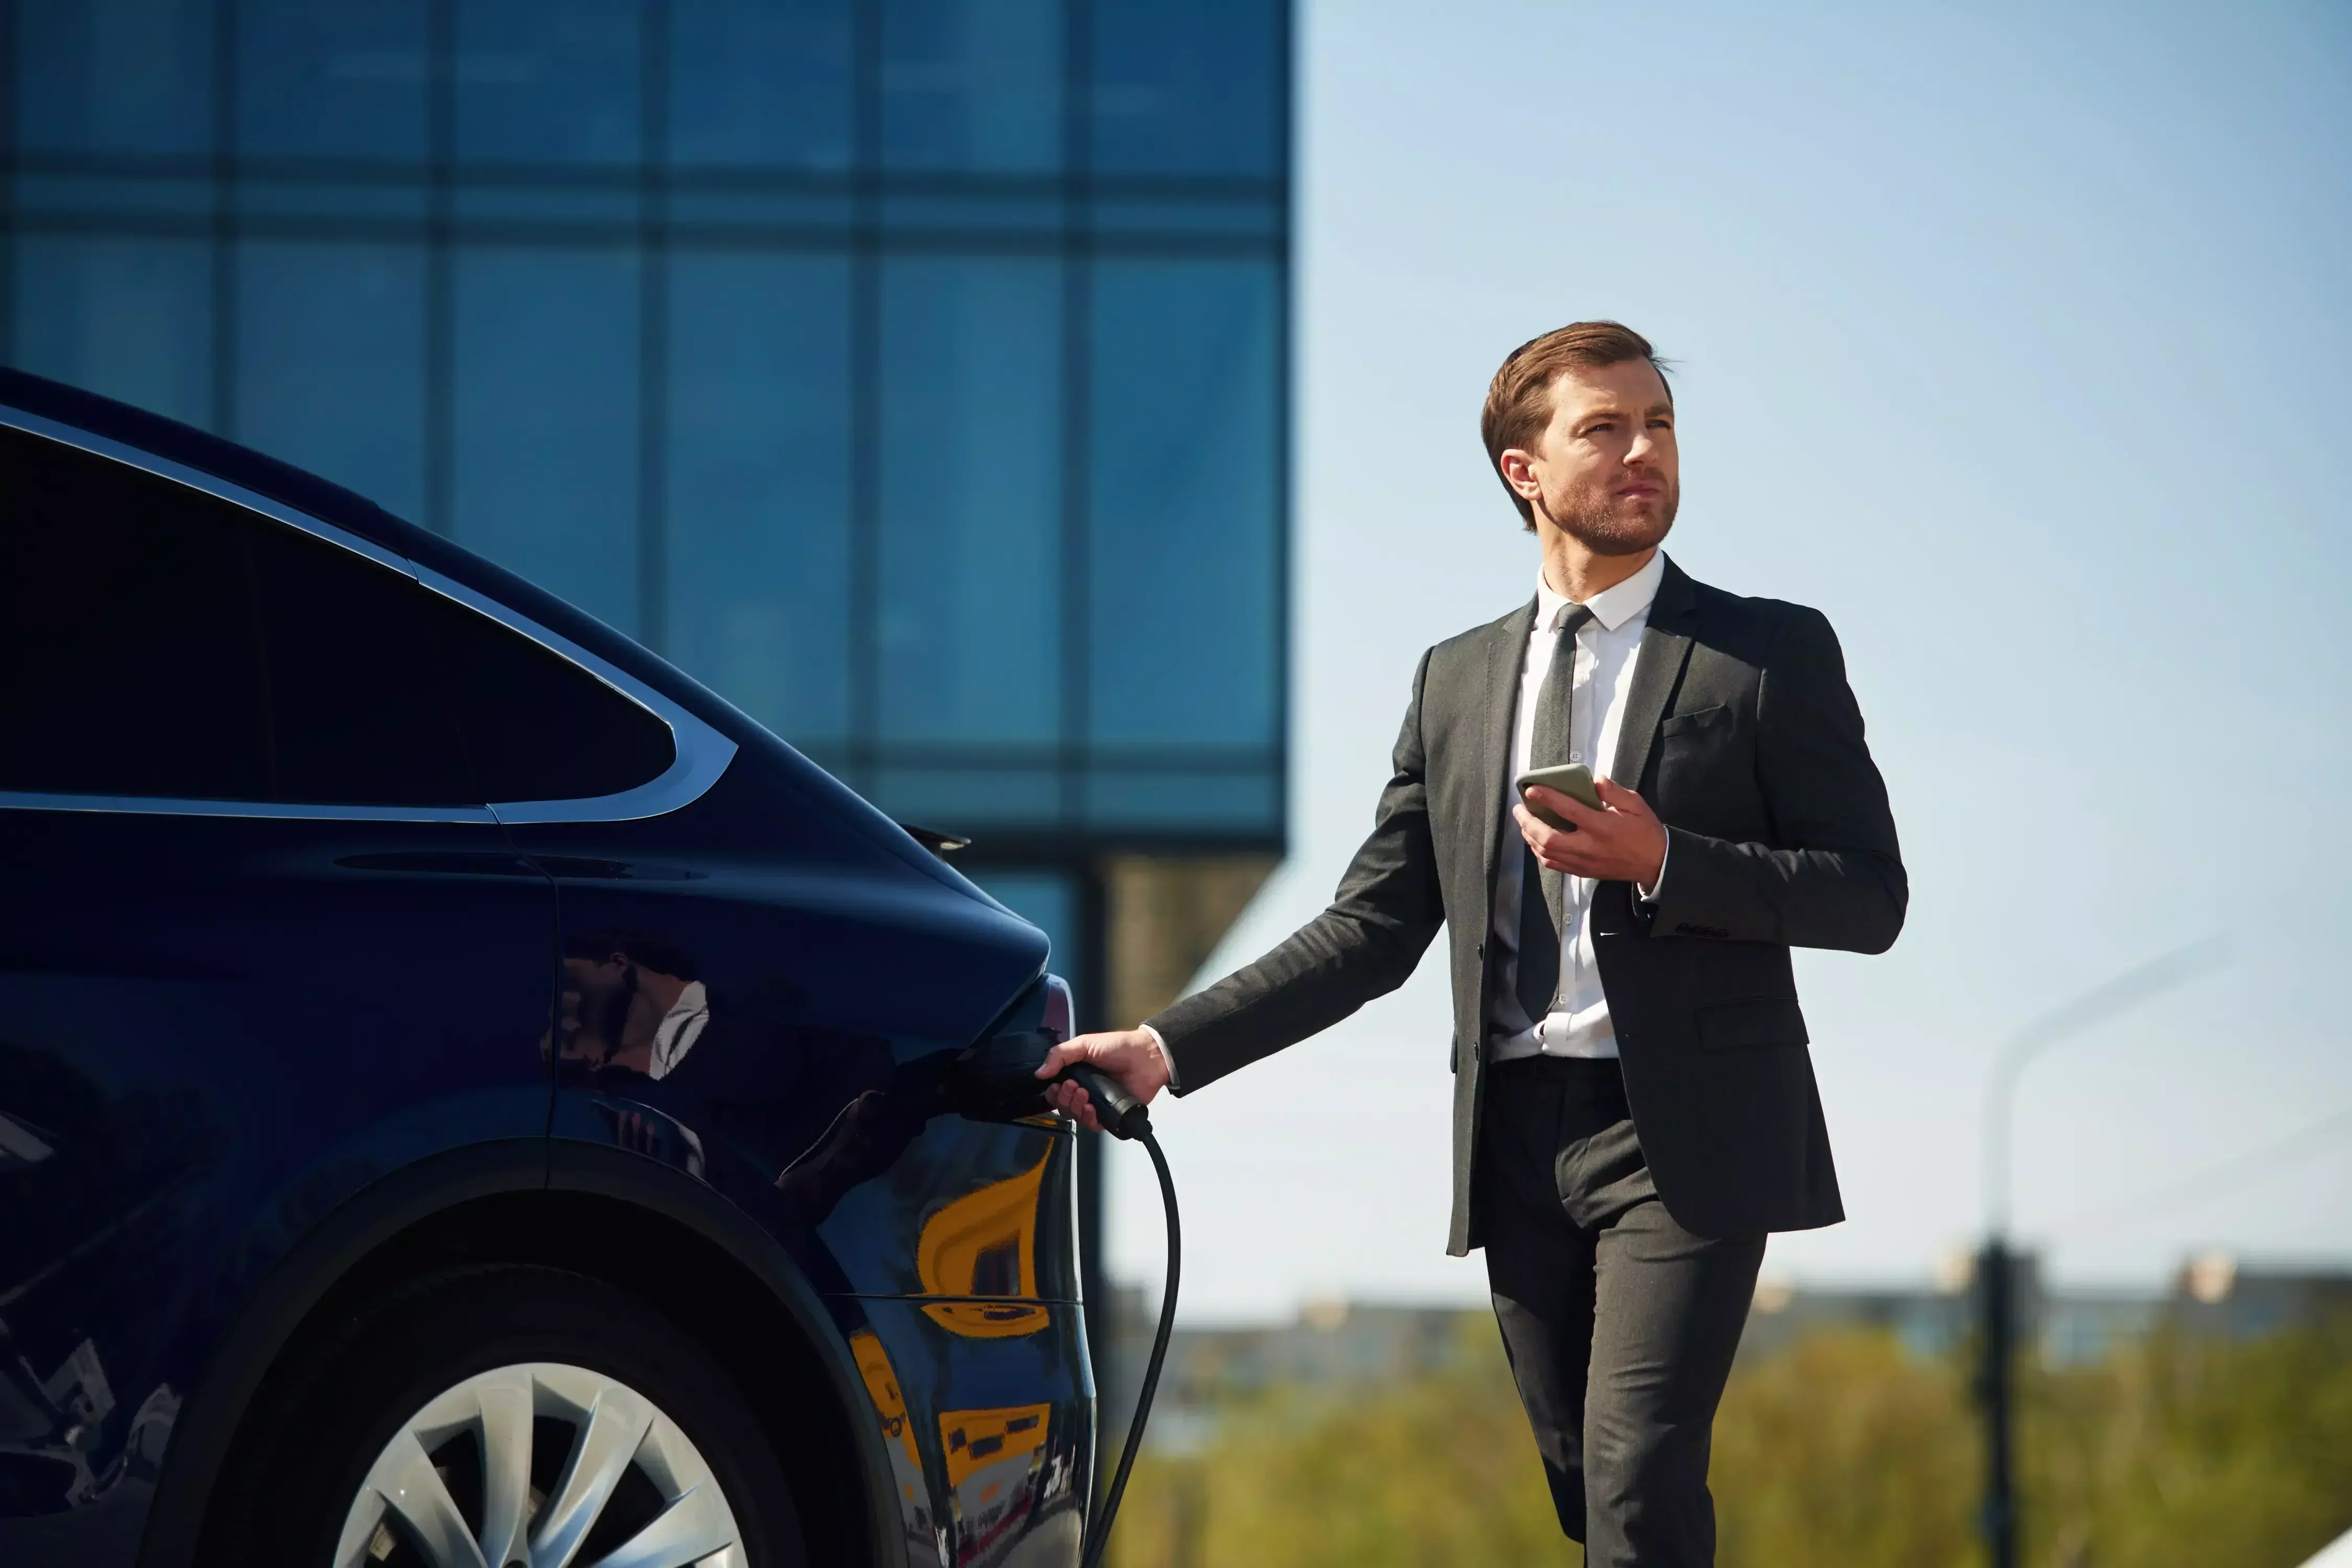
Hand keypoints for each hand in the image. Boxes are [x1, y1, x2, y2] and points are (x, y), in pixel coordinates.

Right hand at [1035, 1028, 1171, 1132]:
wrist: (1146, 1057)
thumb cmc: (1116, 1047)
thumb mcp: (1084, 1044)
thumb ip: (1060, 1055)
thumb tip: (1039, 1073)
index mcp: (1076, 1074)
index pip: (1056, 1091)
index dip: (1053, 1092)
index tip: (1057, 1085)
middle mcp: (1084, 1091)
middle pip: (1063, 1106)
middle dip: (1064, 1098)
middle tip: (1075, 1086)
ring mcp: (1097, 1104)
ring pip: (1076, 1117)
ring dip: (1076, 1107)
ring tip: (1085, 1094)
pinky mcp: (1110, 1115)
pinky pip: (1093, 1125)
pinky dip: (1089, 1119)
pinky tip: (1092, 1108)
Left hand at [1514, 777, 1667, 886]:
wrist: (1655, 863)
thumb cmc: (1644, 831)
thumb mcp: (1636, 805)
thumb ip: (1614, 791)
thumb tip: (1594, 780)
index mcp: (1603, 827)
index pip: (1570, 811)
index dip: (1548, 798)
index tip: (1532, 789)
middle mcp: (1590, 847)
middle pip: (1549, 839)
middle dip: (1529, 823)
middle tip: (1519, 809)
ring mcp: (1584, 862)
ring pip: (1547, 854)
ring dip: (1530, 838)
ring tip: (1524, 823)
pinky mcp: (1583, 872)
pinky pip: (1554, 864)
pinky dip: (1540, 853)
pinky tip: (1536, 841)